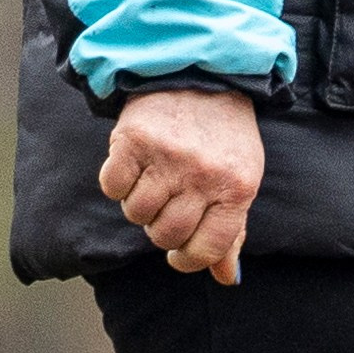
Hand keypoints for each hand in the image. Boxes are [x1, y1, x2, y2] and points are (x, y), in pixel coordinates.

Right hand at [100, 89, 263, 282]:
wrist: (201, 74)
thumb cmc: (223, 136)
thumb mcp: (241, 180)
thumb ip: (232, 231)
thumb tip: (226, 278)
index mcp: (236, 188)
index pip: (206, 249)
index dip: (188, 259)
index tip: (180, 253)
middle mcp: (203, 175)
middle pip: (166, 235)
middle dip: (162, 230)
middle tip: (167, 206)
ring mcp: (168, 157)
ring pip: (137, 214)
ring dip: (139, 206)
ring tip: (152, 183)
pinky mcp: (134, 139)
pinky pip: (112, 186)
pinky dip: (118, 183)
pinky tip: (133, 167)